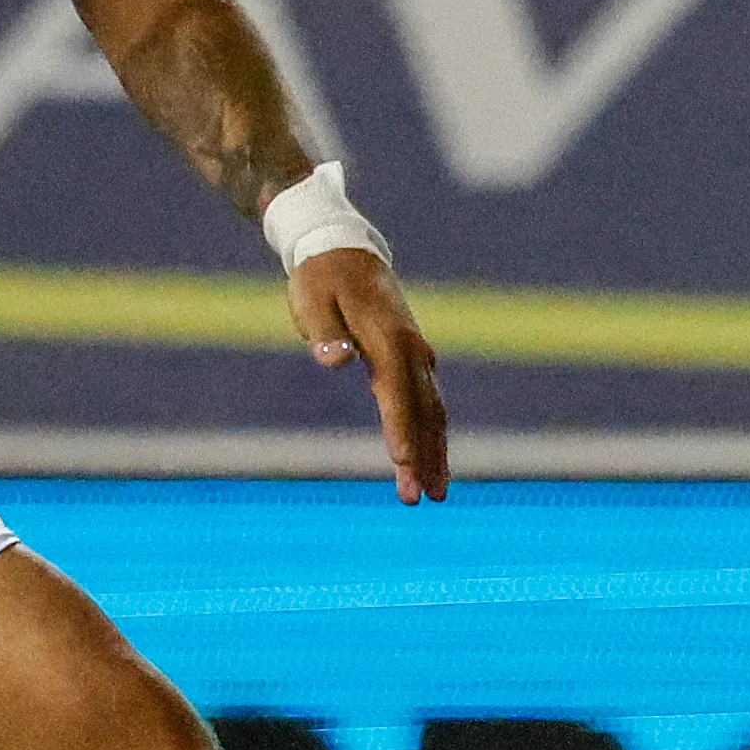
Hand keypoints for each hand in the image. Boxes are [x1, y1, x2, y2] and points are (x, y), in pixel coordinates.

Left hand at [290, 247, 448, 503]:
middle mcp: (412, 349)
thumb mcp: (312, 300)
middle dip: (425, 457)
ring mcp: (417, 354)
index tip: (402, 465)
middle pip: (424, 410)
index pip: (397, 394)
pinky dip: (433, 434)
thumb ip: (324, 333)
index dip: (401, 431)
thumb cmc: (320, 278)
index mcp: (389, 338)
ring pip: (434, 411)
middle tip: (422, 499)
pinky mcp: (413, 358)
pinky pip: (430, 403)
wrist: (343, 249)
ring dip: (437, 452)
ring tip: (436, 494)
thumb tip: (333, 360)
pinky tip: (434, 460)